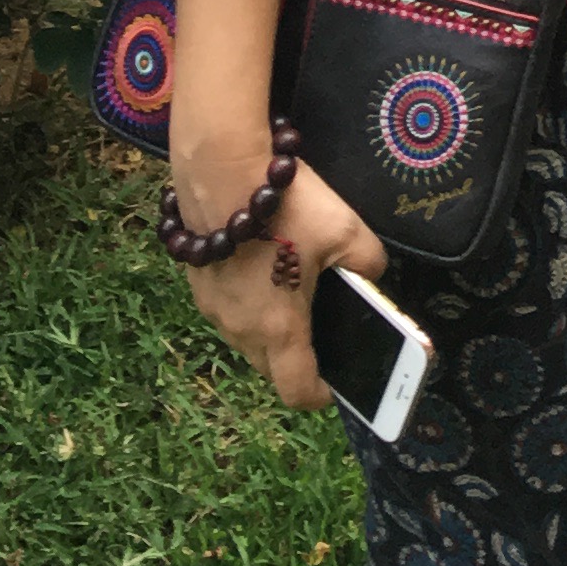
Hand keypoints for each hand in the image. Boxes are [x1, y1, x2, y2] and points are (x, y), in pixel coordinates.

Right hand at [171, 154, 388, 410]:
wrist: (219, 170)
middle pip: (270, 366)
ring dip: (268, 328)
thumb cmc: (284, 208)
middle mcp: (240, 329)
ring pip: (246, 338)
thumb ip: (368, 263)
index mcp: (278, 329)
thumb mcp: (345, 230)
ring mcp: (213, 309)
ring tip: (291, 289)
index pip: (296, 392)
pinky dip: (247, 301)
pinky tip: (262, 265)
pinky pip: (228, 309)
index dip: (319, 395)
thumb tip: (369, 275)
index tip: (334, 383)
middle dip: (295, 357)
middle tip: (318, 325)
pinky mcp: (198, 284)